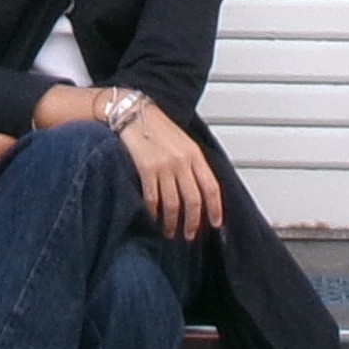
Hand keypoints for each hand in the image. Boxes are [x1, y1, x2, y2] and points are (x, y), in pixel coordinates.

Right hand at [122, 102, 222, 239]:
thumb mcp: (183, 142)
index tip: (216, 223)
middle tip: (189, 235)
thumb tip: (199, 190)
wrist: (133, 113)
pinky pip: (153, 199)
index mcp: (194, 154)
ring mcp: (164, 166)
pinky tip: (153, 218)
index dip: (216, 209)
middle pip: (194, 200)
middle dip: (193, 222)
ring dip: (172, 222)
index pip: (211, 187)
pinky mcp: (146, 169)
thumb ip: (192, 163)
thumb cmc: (156, 127)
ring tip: (169, 231)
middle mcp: (182, 161)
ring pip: (173, 204)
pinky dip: (154, 212)